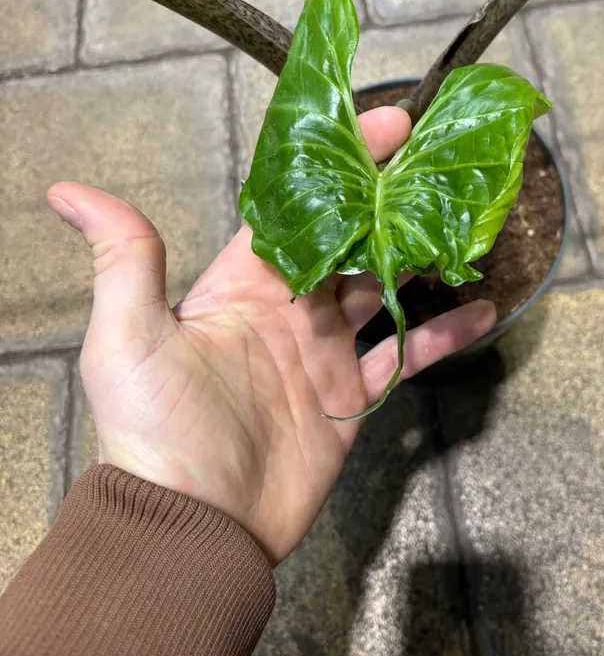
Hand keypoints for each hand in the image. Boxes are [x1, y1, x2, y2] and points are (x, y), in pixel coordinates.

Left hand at [48, 107, 495, 564]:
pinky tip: (483, 309)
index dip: (338, 164)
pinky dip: (442, 334)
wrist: (196, 527)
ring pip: (382, 289)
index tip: (385, 128)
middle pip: (347, 240)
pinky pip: (405, 356)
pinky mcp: (350, 398)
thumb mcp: (129, 336)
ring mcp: (323, 352)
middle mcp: (287, 309)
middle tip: (438, 165)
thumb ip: (125, 259)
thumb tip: (68, 191)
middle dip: (389, 201)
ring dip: (418, 255)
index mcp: (242, 283)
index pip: (297, 207)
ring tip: (463, 222)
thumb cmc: (157, 429)